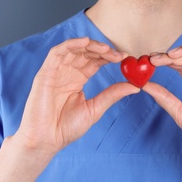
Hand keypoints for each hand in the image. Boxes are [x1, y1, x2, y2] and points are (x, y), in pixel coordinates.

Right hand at [16, 37, 138, 153]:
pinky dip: (71, 44)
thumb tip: (136, 86)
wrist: (46, 140)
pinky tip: (85, 42)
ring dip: (90, 45)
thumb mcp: (95, 108)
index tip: (125, 57)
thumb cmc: (67, 127)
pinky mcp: (46, 72)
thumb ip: (112, 94)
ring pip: (74, 49)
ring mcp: (56, 71)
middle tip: (118, 55)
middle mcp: (68, 72)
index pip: (95, 61)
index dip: (109, 57)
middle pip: (86, 53)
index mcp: (78, 79)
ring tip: (105, 49)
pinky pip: (57, 52)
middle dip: (103, 51)